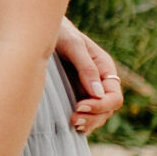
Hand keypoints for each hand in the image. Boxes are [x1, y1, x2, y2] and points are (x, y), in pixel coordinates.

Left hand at [54, 18, 121, 135]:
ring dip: (88, 122)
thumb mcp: (73, 45)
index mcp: (105, 69)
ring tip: (73, 124)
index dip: (101, 105)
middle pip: (107, 109)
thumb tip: (98, 93)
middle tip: (73, 119)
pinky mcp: (75, 92)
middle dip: (93, 117)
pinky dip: (82, 121)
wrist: (42, 29)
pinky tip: (71, 125)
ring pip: (98, 114)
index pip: (114, 96)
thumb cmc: (61, 33)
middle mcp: (100, 81)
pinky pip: (85, 112)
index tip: (80, 106)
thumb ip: (86, 67)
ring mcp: (88, 88)